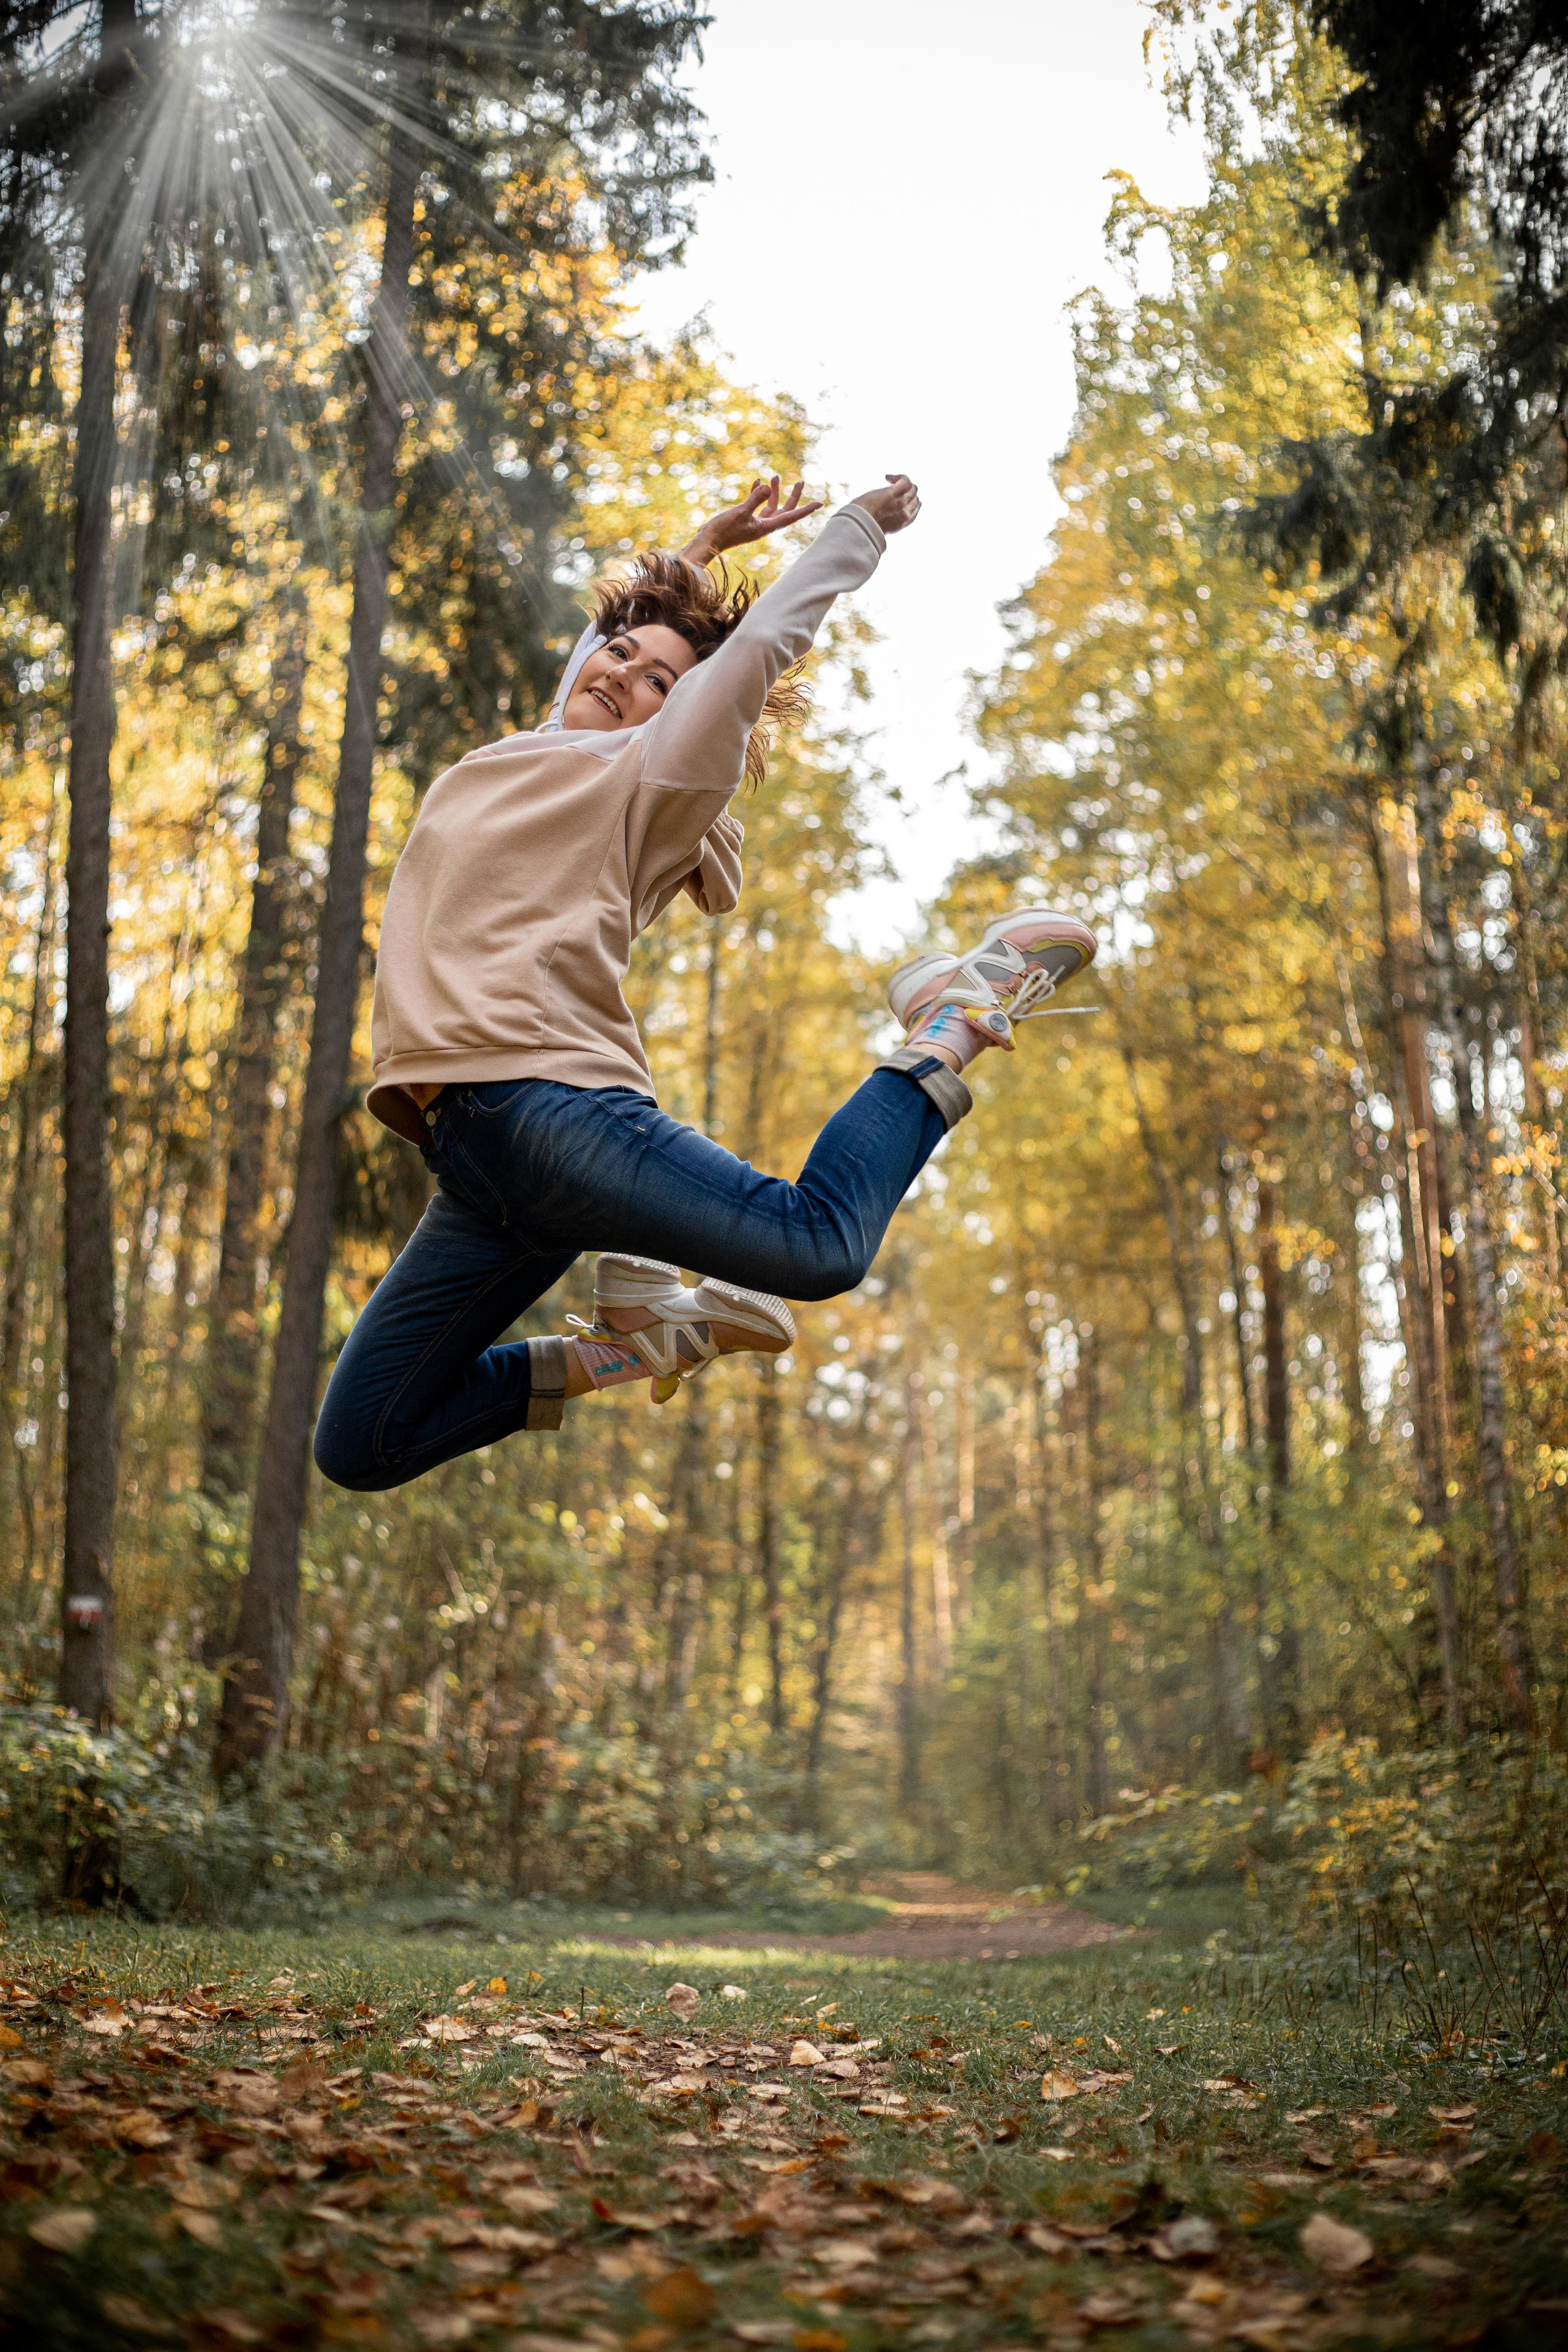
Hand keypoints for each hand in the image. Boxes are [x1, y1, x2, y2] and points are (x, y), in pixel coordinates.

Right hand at [680, 477, 823, 564]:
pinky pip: (757, 506)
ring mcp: (755, 523)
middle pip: (784, 510)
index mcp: (766, 527)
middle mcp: (764, 526)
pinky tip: (758, 483)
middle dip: (792, 496)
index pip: (790, 516)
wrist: (708, 542)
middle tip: (800, 482)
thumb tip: (769, 487)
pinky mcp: (745, 520)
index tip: (819, 503)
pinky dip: (759, 494)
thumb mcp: (741, 512)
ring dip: (774, 492)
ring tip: (775, 476)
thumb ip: (755, 499)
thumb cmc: (723, 530)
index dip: (805, 510)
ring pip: (771, 506)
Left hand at [849, 473, 920, 533]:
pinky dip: (899, 476)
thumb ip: (888, 516)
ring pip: (912, 488)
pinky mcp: (895, 492)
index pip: (916, 507)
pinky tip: (887, 478)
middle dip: (907, 490)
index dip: (910, 499)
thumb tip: (884, 507)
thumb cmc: (864, 524)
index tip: (899, 495)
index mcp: (903, 522)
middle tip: (893, 486)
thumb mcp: (881, 523)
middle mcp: (906, 513)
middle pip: (915, 496)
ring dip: (903, 481)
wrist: (858, 524)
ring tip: (889, 480)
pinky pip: (905, 481)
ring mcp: (901, 502)